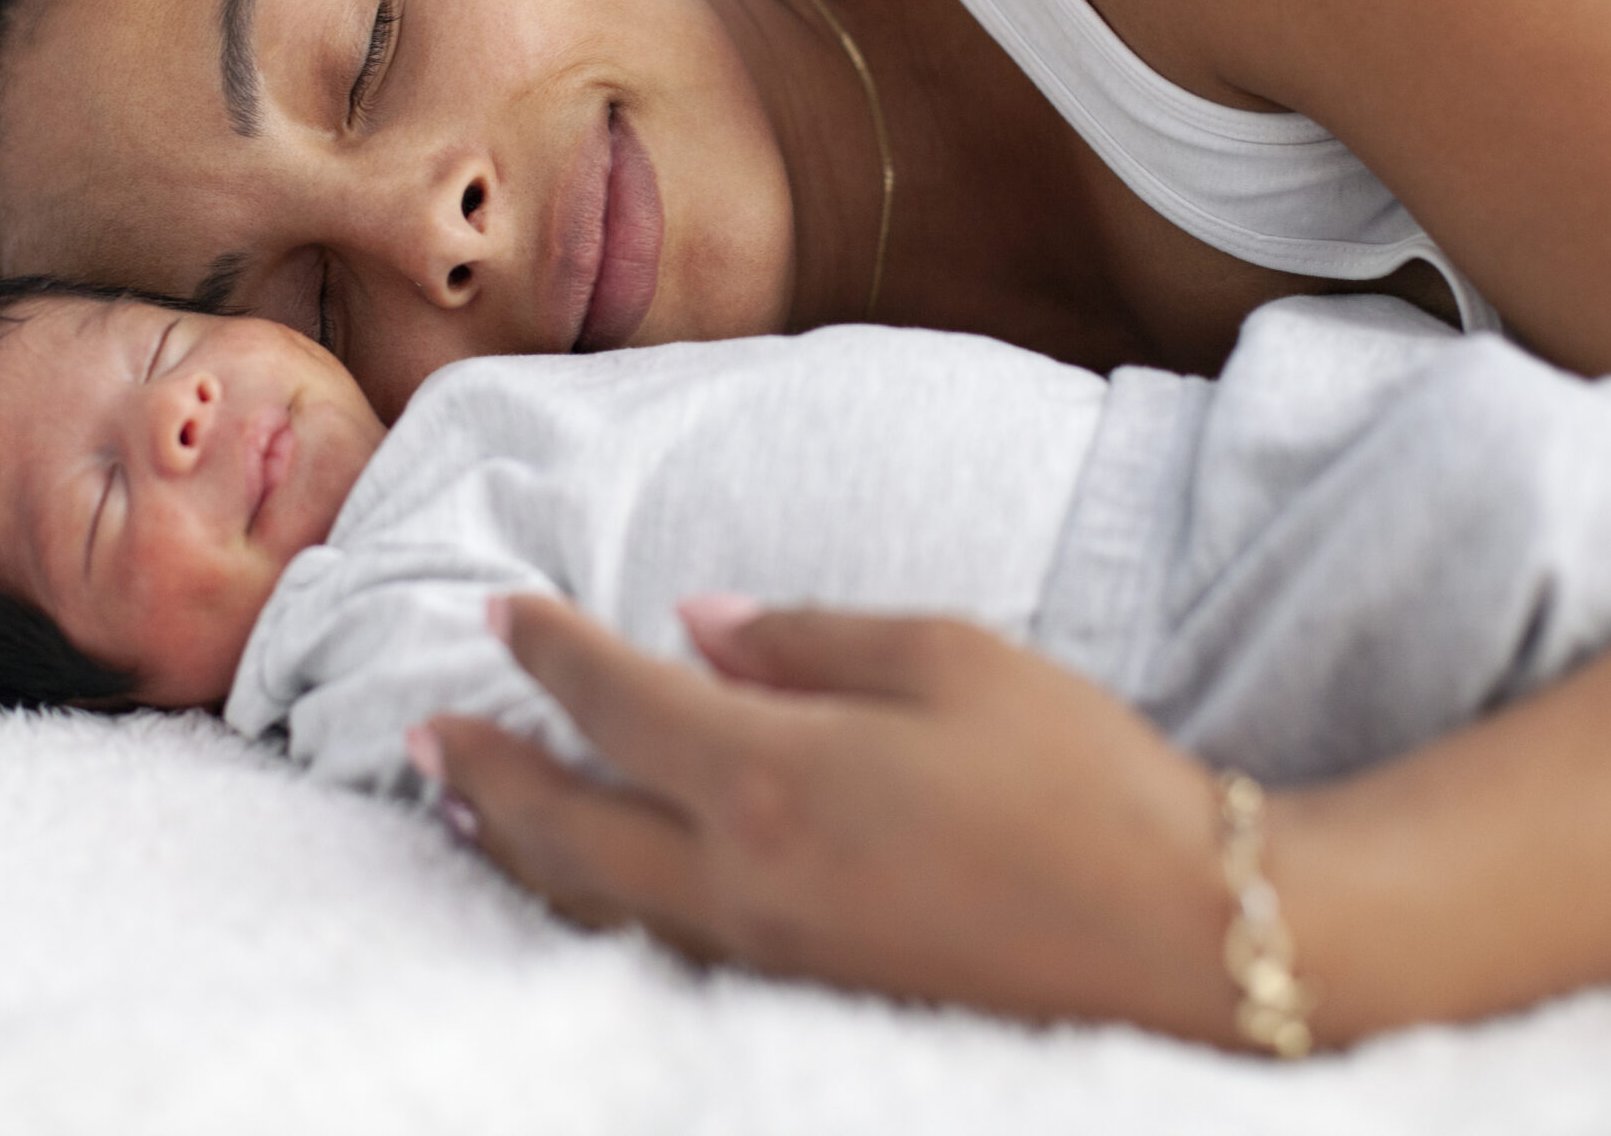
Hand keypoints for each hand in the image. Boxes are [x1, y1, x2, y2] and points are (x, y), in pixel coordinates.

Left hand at [417, 595, 1242, 1041]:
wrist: (1191, 939)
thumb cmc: (1082, 776)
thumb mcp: (950, 659)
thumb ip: (804, 637)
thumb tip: (694, 623)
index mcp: (773, 774)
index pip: (616, 700)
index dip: (547, 652)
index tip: (500, 611)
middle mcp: (743, 878)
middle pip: (568, 823)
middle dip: (486, 769)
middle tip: (420, 732)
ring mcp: (768, 955)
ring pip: (597, 903)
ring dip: (517, 849)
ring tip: (464, 809)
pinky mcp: (806, 999)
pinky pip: (656, 950)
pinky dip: (590, 909)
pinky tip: (586, 891)